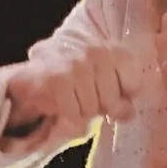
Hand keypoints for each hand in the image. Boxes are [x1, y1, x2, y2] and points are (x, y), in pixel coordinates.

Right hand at [4, 40, 143, 131]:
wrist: (32, 77)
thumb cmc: (75, 80)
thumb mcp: (104, 82)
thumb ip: (121, 96)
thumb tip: (128, 113)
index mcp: (114, 50)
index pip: (134, 86)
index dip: (121, 97)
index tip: (105, 92)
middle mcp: (97, 52)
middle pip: (112, 102)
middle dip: (99, 107)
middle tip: (83, 96)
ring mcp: (77, 64)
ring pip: (92, 109)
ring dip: (80, 112)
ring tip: (70, 98)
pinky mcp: (58, 79)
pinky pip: (74, 115)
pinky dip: (68, 117)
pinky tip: (60, 104)